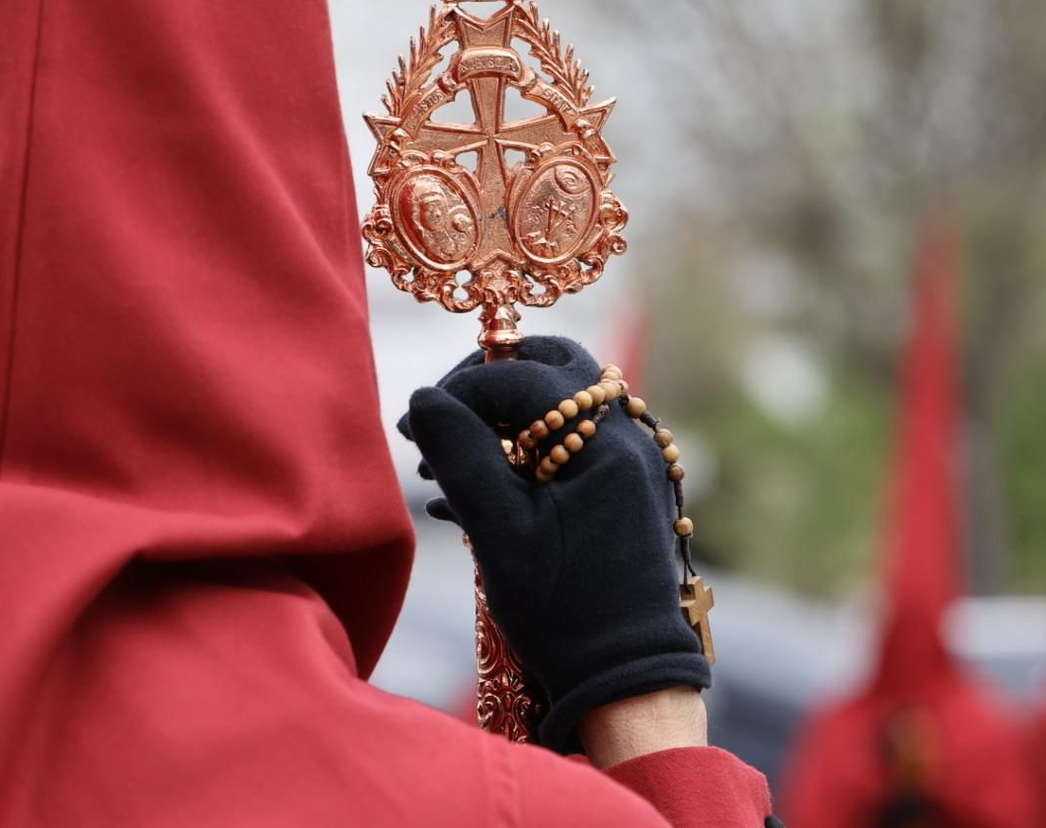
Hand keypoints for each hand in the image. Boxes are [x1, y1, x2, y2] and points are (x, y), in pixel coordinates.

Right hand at [398, 336, 709, 752]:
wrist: (626, 675)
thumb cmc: (562, 606)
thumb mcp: (498, 530)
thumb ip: (460, 454)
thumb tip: (423, 399)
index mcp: (605, 440)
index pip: (520, 377)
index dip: (456, 392)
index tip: (412, 426)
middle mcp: (630, 436)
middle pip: (551, 369)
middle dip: (485, 387)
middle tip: (439, 423)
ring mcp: (633, 460)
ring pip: (561, 403)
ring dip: (501, 418)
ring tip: (447, 466)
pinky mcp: (626, 486)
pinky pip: (572, 440)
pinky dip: (524, 448)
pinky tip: (475, 492)